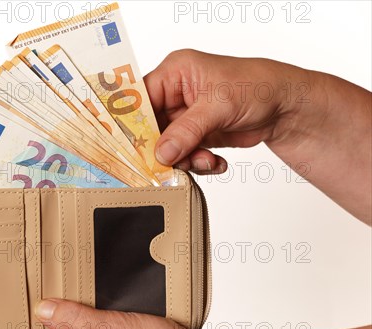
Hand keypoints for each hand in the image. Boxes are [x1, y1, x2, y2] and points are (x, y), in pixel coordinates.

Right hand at [145, 49, 311, 172]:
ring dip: (183, 159)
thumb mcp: (219, 106)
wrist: (286, 107)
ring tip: (205, 160)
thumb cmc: (258, 87)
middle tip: (171, 163)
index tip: (135, 147)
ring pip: (166, 145)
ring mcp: (184, 116)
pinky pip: (183, 154)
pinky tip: (213, 161)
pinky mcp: (195, 134)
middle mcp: (175, 93)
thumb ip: (186, 131)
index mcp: (175, 73)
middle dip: (162, 148)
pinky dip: (196, 162)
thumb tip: (161, 153)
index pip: (139, 99)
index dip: (134, 124)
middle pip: (150, 127)